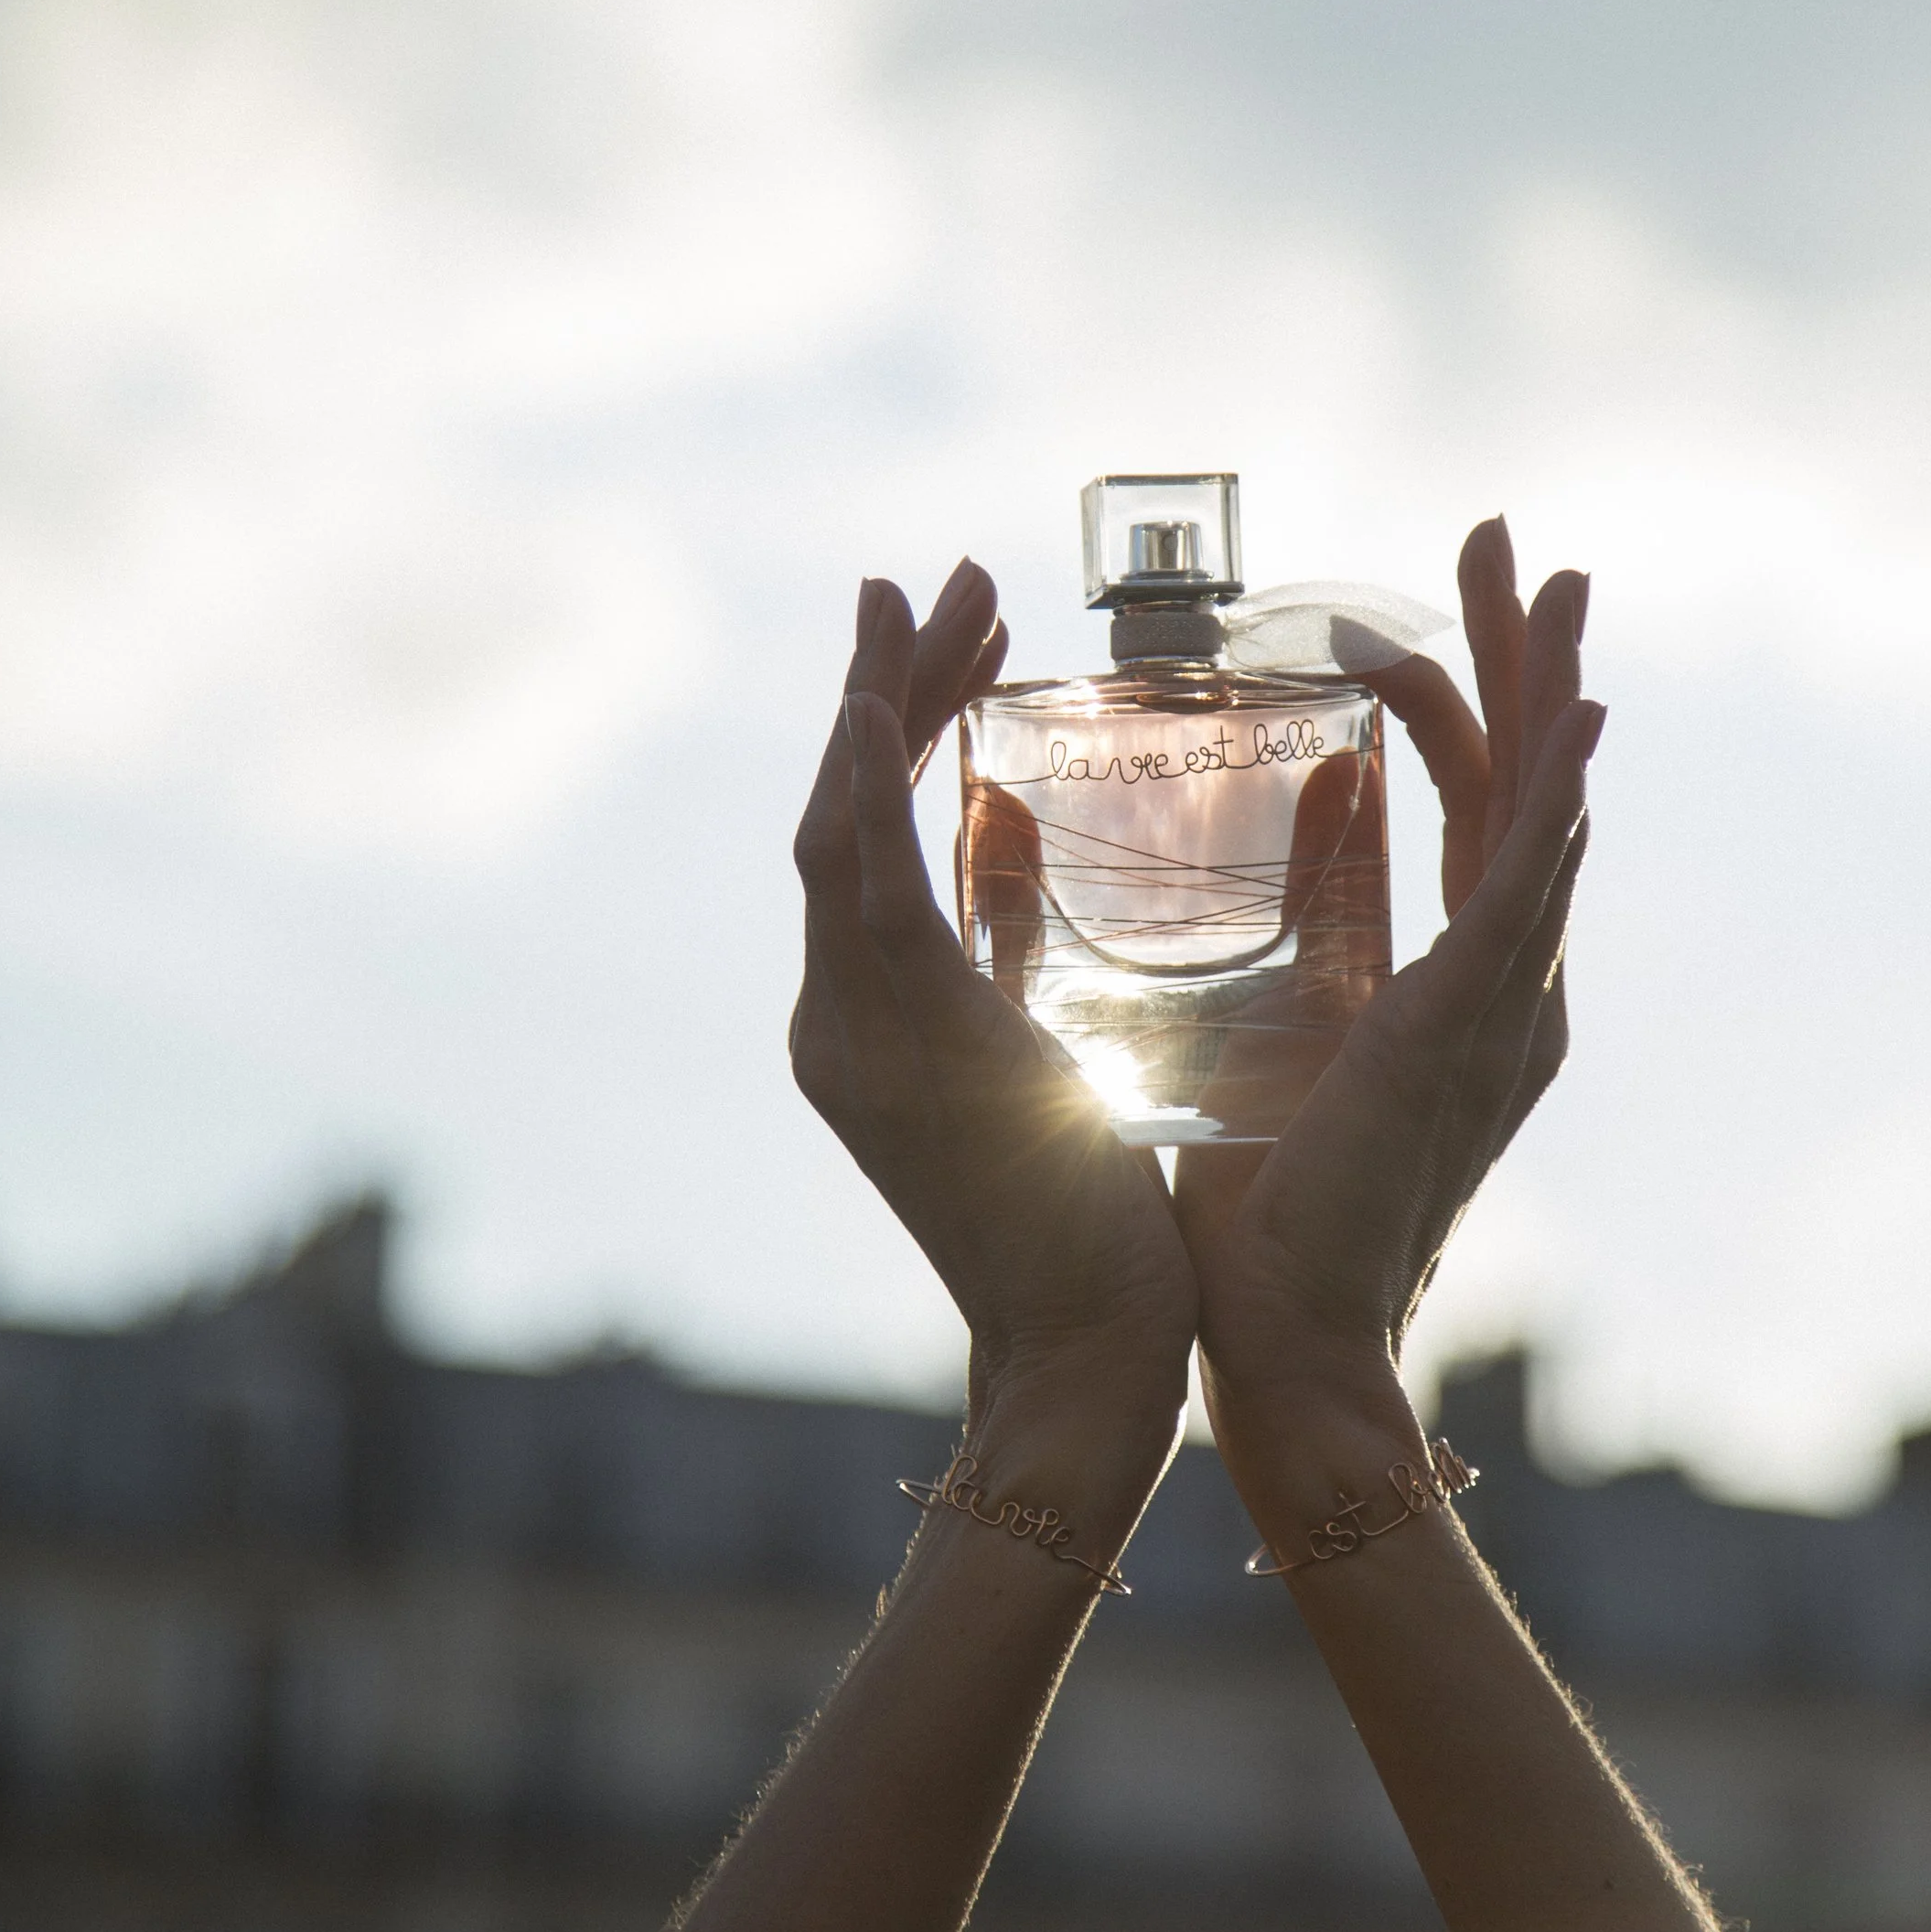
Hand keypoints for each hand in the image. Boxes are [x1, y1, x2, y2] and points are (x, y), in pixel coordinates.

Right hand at [790, 563, 1197, 1456]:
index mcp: (870, 1019)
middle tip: (936, 582)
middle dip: (888, 688)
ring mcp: (849, 1035)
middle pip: (841, 816)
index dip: (908, 726)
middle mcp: (836, 1019)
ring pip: (837, 834)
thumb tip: (1020, 833)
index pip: (875, 838)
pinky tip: (878, 711)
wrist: (1087, 1349)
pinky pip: (862, 896)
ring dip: (878, 707)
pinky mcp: (895, 1050)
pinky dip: (866, 796)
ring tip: (918, 600)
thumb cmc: (1094, 1221)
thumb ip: (1013, 946)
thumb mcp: (1047, 1049)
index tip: (968, 634)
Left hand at [1176, 518, 1601, 1467]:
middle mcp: (1508, 991)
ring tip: (1552, 579)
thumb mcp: (1279, 1029)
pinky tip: (1576, 713)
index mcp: (1461, 992)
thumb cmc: (1266, 1218)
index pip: (1463, 813)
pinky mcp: (1473, 1031)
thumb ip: (1301, 925)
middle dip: (1518, 656)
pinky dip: (1552, 797)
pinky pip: (1527, 891)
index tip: (1396, 624)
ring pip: (1541, 815)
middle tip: (1511, 544)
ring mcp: (1506, 1011)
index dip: (1444, 707)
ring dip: (1544, 688)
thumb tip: (1299, 810)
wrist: (1291, 1343)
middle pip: (1523, 787)